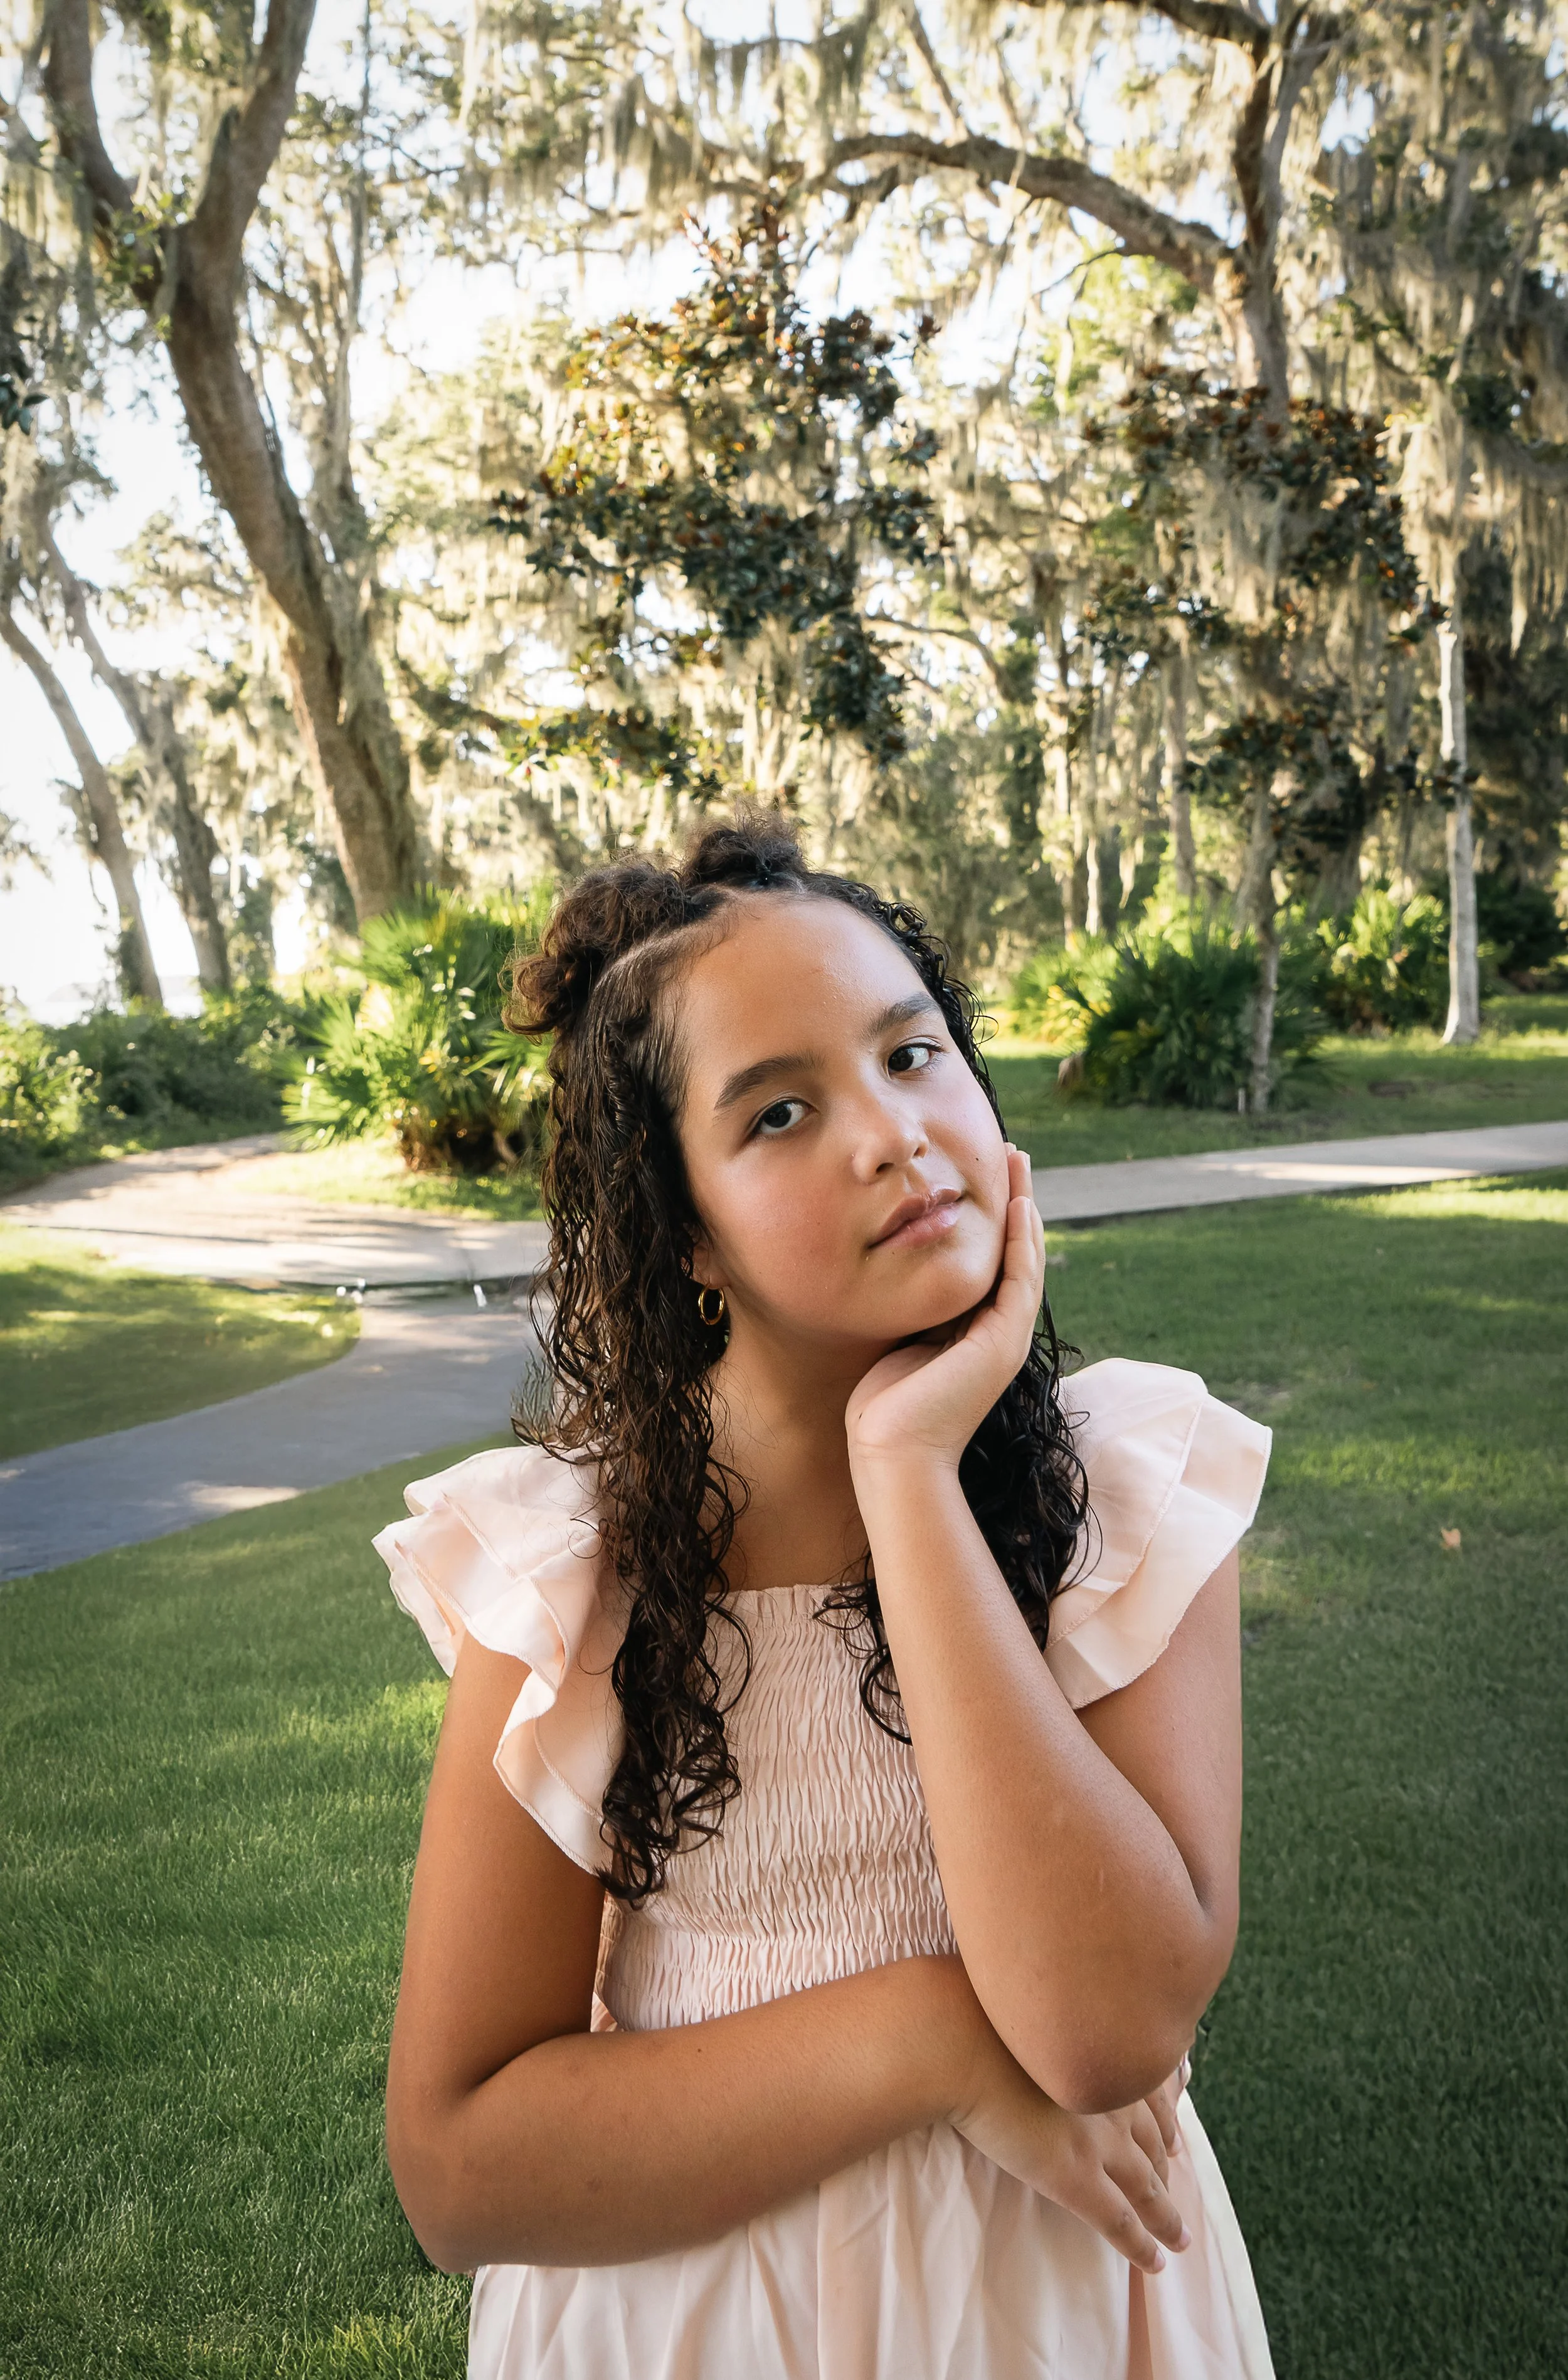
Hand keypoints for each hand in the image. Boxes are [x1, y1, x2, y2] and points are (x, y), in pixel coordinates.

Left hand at [845, 1147, 1044, 1475]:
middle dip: (1014, 1202)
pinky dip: (1022, 1241)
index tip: (985, 1177)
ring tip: (1019, 1164)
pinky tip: (1019, 1205)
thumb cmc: (883, 1407)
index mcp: (975, 1334)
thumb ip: (914, 1310)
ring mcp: (1005, 1338)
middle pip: (1015, 1253)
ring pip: (1025, 1258)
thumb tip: (899, 1274)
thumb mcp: (900, 1339)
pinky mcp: (1002, 1343)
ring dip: (1024, 1208)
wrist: (891, 1452)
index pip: (992, 1264)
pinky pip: (1020, 1279)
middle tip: (1012, 1155)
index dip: (993, 1220)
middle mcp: (998, 1334)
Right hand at [949, 2012, 1190, 2275]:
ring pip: (1148, 2185)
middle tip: (1171, 2177)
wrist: (960, 2043)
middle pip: (1150, 2139)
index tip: (1170, 2135)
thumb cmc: (977, 2012)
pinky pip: (1121, 2220)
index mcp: (1102, 2055)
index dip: (1162, 2119)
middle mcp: (1111, 2098)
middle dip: (1164, 2162)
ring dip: (1165, 2210)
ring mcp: (1099, 2141)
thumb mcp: (1025, 2010)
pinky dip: (1142, 2244)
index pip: (1148, 2094)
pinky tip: (1155, 2263)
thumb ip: (1043, 2024)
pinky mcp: (1077, 2179)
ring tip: (1177, 2232)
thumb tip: (1032, 2014)